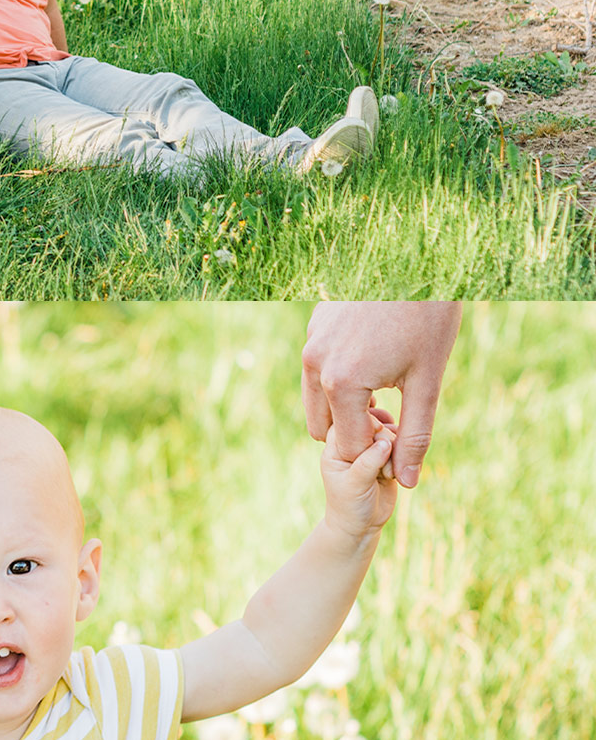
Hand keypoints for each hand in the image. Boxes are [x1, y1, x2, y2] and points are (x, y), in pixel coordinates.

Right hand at [302, 299, 460, 486]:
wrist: (417, 257)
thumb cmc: (427, 318)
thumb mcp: (427, 381)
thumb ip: (415, 436)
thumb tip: (407, 483)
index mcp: (341, 382)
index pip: (351, 444)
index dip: (379, 451)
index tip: (404, 437)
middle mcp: (315, 361)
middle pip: (325, 424)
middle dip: (356, 429)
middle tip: (395, 415)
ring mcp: (312, 338)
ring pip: (318, 395)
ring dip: (346, 404)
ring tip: (387, 391)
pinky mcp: (316, 321)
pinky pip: (320, 365)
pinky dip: (340, 376)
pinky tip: (375, 361)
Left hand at [320, 411, 398, 540]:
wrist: (362, 524)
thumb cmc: (350, 504)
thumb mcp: (355, 484)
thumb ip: (368, 462)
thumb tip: (386, 441)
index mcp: (337, 443)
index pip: (349, 420)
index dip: (365, 426)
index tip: (375, 440)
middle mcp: (354, 440)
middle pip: (374, 423)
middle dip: (384, 441)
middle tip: (383, 467)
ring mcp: (372, 446)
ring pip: (391, 432)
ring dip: (396, 450)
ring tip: (389, 473)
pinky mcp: (389, 455)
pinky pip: (402, 444)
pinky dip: (404, 455)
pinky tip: (396, 473)